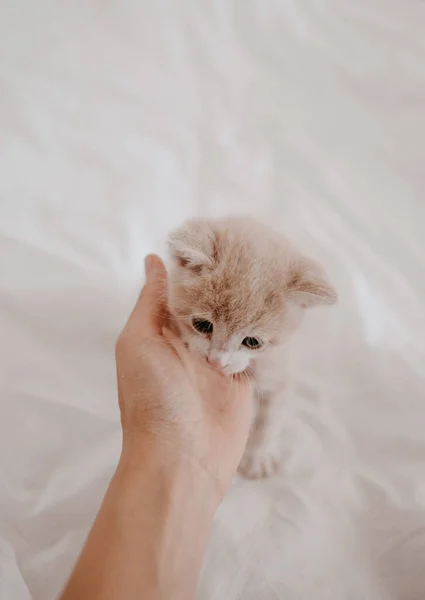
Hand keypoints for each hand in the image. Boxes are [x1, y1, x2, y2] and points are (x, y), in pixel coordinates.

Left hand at [115, 254, 253, 499]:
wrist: (181, 460)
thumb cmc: (152, 399)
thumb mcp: (139, 342)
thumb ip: (151, 302)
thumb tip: (154, 260)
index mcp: (161, 332)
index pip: (180, 291)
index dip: (196, 268)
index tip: (215, 240)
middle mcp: (188, 343)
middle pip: (210, 304)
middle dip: (226, 284)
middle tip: (249, 251)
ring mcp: (216, 360)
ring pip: (233, 321)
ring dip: (246, 304)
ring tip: (266, 272)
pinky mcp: (240, 377)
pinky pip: (251, 347)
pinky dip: (260, 330)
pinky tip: (276, 305)